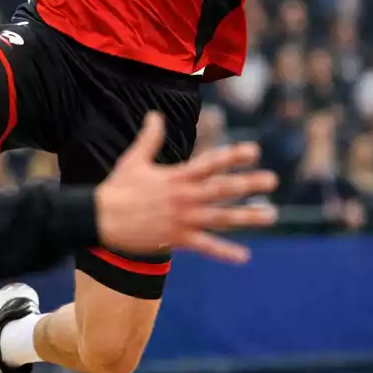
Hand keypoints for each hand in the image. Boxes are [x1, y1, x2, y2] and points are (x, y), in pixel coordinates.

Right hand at [94, 113, 277, 263]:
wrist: (100, 218)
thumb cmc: (116, 188)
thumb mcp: (133, 159)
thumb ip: (149, 138)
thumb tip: (155, 115)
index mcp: (176, 176)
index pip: (210, 163)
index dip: (232, 155)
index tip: (254, 150)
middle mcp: (184, 197)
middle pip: (223, 189)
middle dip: (249, 184)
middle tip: (273, 180)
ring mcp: (183, 219)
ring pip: (222, 218)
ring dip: (248, 217)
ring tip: (271, 216)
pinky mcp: (177, 238)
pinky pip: (205, 246)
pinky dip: (224, 252)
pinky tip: (244, 257)